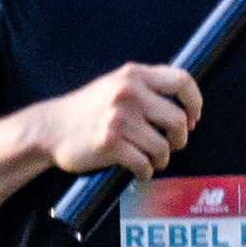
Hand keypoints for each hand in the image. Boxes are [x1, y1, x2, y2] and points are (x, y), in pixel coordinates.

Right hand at [29, 61, 201, 181]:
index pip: (182, 81)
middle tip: (171, 145)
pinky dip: (145, 172)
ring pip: (163, 146)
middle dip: (180, 139)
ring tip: (152, 160)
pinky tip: (138, 170)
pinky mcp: (110, 143)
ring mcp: (119, 118)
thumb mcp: (115, 85)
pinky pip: (145, 164)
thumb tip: (184, 103)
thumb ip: (146, 87)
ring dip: (162, 159)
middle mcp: (128, 92)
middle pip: (178, 119)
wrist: (50, 128)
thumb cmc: (88, 110)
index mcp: (133, 75)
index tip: (192, 119)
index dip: (195, 103)